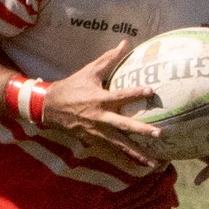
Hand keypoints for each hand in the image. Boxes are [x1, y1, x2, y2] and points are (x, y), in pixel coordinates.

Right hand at [4, 42, 162, 171]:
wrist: (49, 107)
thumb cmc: (72, 86)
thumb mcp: (90, 71)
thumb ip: (109, 59)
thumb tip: (125, 43)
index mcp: (100, 99)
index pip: (121, 96)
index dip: (136, 93)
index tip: (151, 91)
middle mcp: (100, 118)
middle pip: (124, 126)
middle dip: (142, 130)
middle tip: (159, 133)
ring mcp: (97, 132)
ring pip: (120, 144)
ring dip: (137, 153)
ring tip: (154, 162)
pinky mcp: (94, 141)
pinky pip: (113, 150)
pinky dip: (126, 158)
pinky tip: (140, 165)